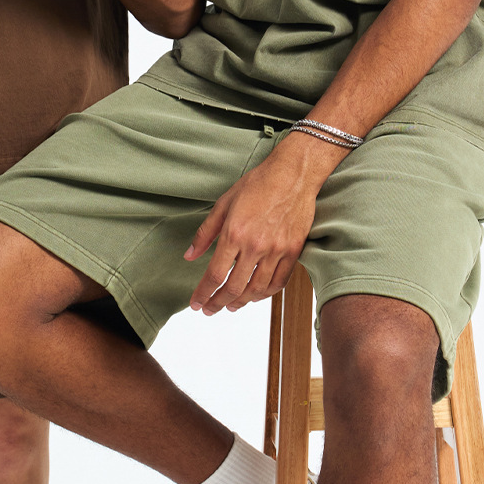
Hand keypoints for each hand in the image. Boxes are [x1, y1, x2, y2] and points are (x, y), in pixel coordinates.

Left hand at [184, 135, 347, 314]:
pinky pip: (278, 282)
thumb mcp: (224, 203)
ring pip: (256, 289)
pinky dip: (265, 294)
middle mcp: (255, 245)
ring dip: (241, 302)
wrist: (294, 174)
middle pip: (234, 288)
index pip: (214, 274)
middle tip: (210, 309)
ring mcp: (276, 250)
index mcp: (234, 233)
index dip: (203, 293)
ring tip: (231, 306)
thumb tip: (190, 255)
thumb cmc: (259, 184)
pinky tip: (255, 295)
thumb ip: (205, 233)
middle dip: (218, 303)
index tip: (196, 303)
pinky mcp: (293, 251)